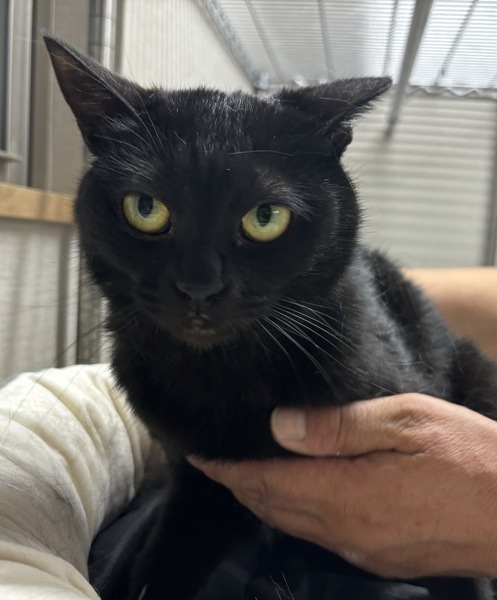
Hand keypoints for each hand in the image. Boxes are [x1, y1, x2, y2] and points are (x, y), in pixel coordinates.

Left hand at [189, 394, 496, 578]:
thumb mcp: (406, 422)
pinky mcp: (383, 556)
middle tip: (215, 465)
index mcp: (347, 493)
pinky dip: (295, 514)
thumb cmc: (469, 456)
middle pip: (275, 507)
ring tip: (244, 478)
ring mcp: (365, 548)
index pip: (268, 481)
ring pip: (294, 525)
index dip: (231, 469)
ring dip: (264, 502)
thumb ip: (340, 426)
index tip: (201, 456)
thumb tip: (280, 427)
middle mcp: (348, 530)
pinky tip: (296, 499)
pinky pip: (321, 535)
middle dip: (240, 486)